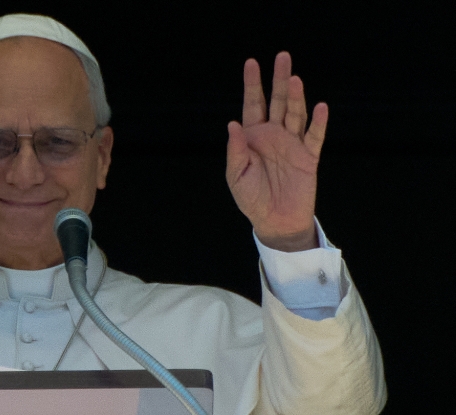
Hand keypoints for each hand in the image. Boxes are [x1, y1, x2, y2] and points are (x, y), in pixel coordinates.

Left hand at [226, 52, 327, 251]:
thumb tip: (232, 123)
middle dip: (278, 80)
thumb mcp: (236, 176)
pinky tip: (320, 107)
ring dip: (296, 97)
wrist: (274, 221)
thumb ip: (235, 151)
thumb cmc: (251, 199)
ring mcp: (292, 144)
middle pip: (278, 102)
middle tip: (282, 56)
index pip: (253, 105)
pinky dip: (317, 123)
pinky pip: (314, 137)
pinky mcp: (308, 157)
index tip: (251, 63)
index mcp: (253, 137)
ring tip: (294, 79)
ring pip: (296, 114)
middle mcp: (274, 135)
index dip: (252, 84)